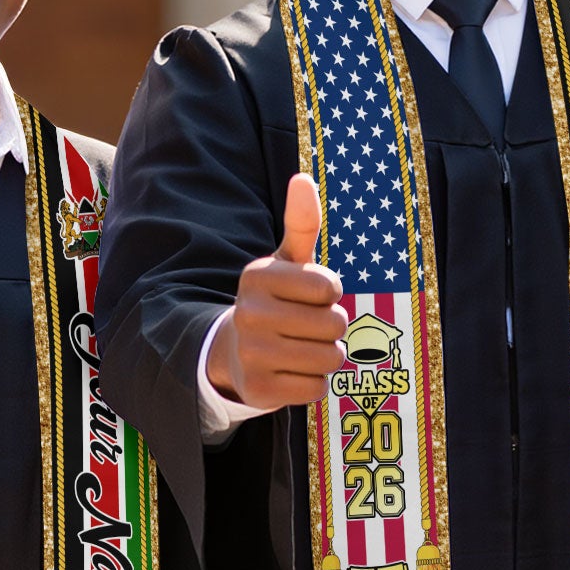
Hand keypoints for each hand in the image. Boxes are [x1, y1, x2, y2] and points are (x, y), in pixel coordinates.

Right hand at [207, 174, 347, 409]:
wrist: (235, 352)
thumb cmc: (276, 300)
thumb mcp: (287, 261)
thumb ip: (301, 224)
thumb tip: (303, 178)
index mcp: (257, 276)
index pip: (330, 288)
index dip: (330, 294)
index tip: (309, 295)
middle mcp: (248, 314)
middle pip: (335, 324)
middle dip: (331, 327)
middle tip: (305, 326)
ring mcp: (250, 355)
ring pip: (330, 358)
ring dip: (326, 355)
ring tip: (300, 347)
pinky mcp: (258, 391)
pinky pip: (316, 388)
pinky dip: (312, 382)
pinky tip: (290, 372)